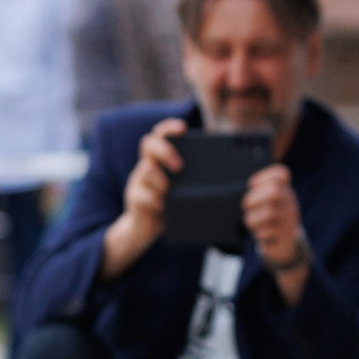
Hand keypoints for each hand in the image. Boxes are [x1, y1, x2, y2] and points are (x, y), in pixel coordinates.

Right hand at [100, 118, 182, 279]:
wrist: (144, 230)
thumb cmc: (169, 206)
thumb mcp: (182, 189)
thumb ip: (193, 178)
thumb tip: (225, 173)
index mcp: (159, 160)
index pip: (160, 134)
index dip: (169, 127)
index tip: (183, 129)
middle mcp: (146, 165)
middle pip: (148, 143)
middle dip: (166, 151)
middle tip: (180, 167)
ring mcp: (138, 181)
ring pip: (146, 169)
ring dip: (162, 181)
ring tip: (170, 194)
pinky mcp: (133, 198)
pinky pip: (143, 195)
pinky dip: (156, 201)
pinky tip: (163, 209)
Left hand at [242, 164, 308, 299]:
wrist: (284, 244)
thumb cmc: (269, 218)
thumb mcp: (269, 201)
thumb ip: (259, 192)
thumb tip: (232, 187)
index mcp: (285, 189)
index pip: (281, 173)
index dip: (263, 177)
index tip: (251, 184)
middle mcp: (290, 201)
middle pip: (274, 191)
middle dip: (254, 198)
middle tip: (245, 206)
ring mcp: (290, 217)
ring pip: (269, 212)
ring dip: (252, 218)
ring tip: (251, 222)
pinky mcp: (286, 234)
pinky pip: (266, 232)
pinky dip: (258, 233)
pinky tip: (260, 233)